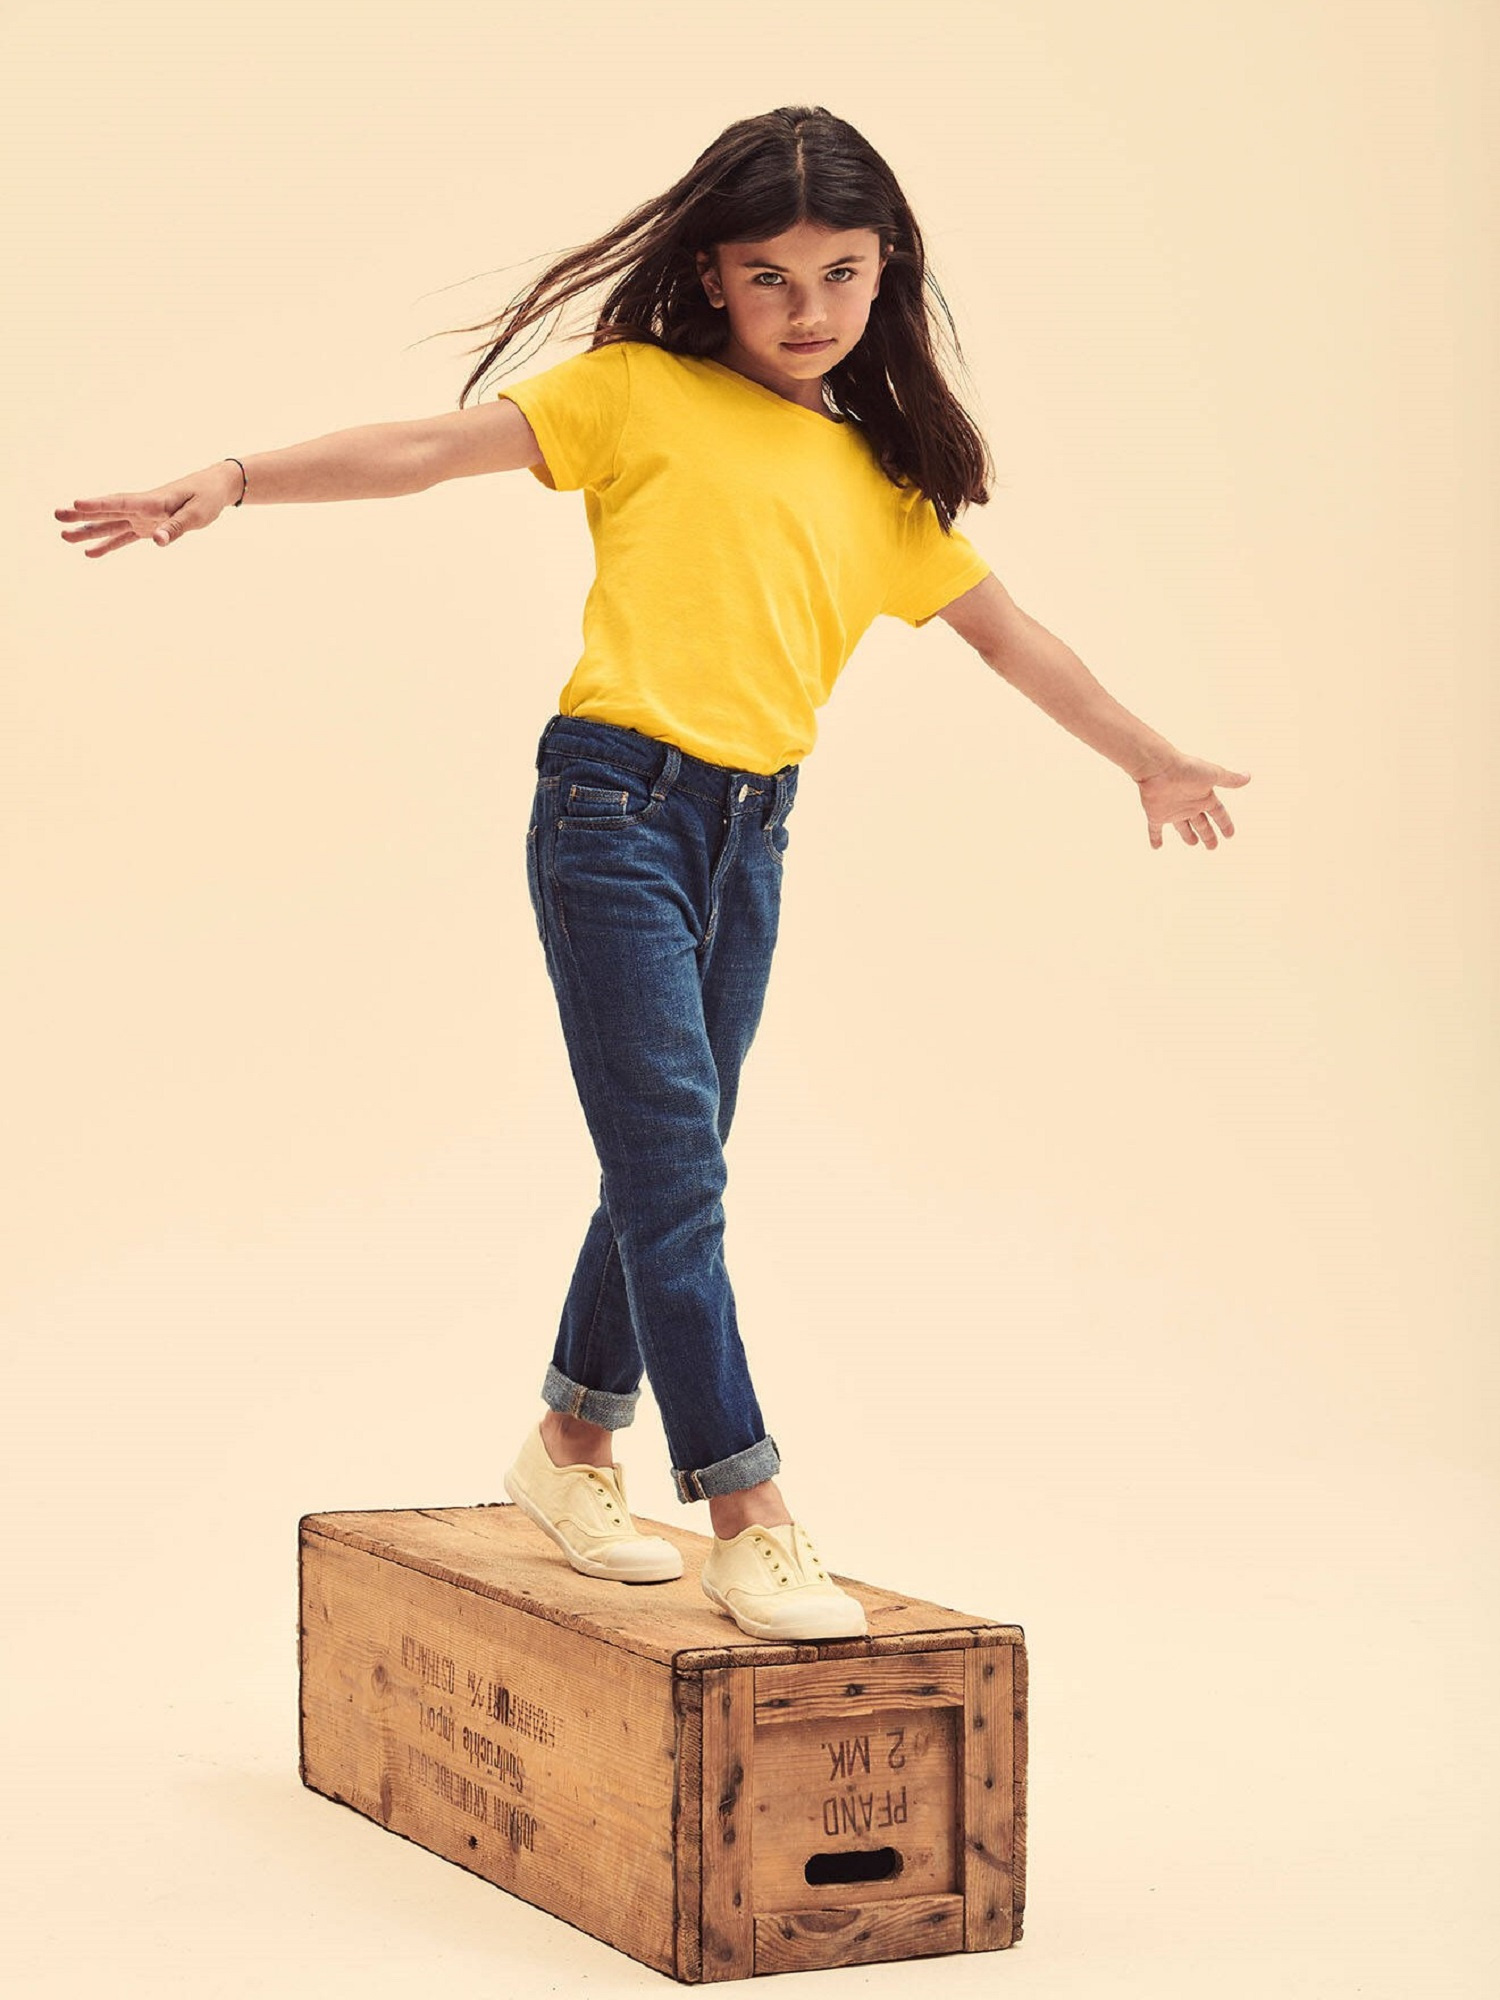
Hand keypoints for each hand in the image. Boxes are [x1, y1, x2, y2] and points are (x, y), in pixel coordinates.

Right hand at [54, 462, 242, 557]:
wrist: (214, 488)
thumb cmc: (207, 498)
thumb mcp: (197, 514)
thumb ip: (176, 528)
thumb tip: (157, 542)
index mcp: (153, 501)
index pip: (121, 503)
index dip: (99, 504)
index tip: (76, 504)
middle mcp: (142, 508)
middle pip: (108, 511)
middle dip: (82, 515)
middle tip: (57, 516)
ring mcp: (142, 517)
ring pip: (110, 524)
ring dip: (88, 530)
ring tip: (64, 536)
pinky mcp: (147, 526)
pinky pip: (124, 536)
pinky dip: (107, 544)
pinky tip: (90, 552)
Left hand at [1134, 752, 1250, 849]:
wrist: (1160, 768)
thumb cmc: (1187, 768)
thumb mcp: (1213, 775)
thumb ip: (1230, 779)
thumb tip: (1248, 777)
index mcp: (1204, 797)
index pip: (1218, 813)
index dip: (1225, 824)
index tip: (1230, 835)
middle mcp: (1189, 805)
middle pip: (1201, 824)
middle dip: (1207, 835)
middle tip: (1212, 847)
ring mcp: (1173, 810)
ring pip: (1183, 827)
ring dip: (1188, 836)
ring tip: (1193, 843)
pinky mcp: (1157, 815)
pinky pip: (1156, 830)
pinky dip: (1155, 838)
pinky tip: (1156, 847)